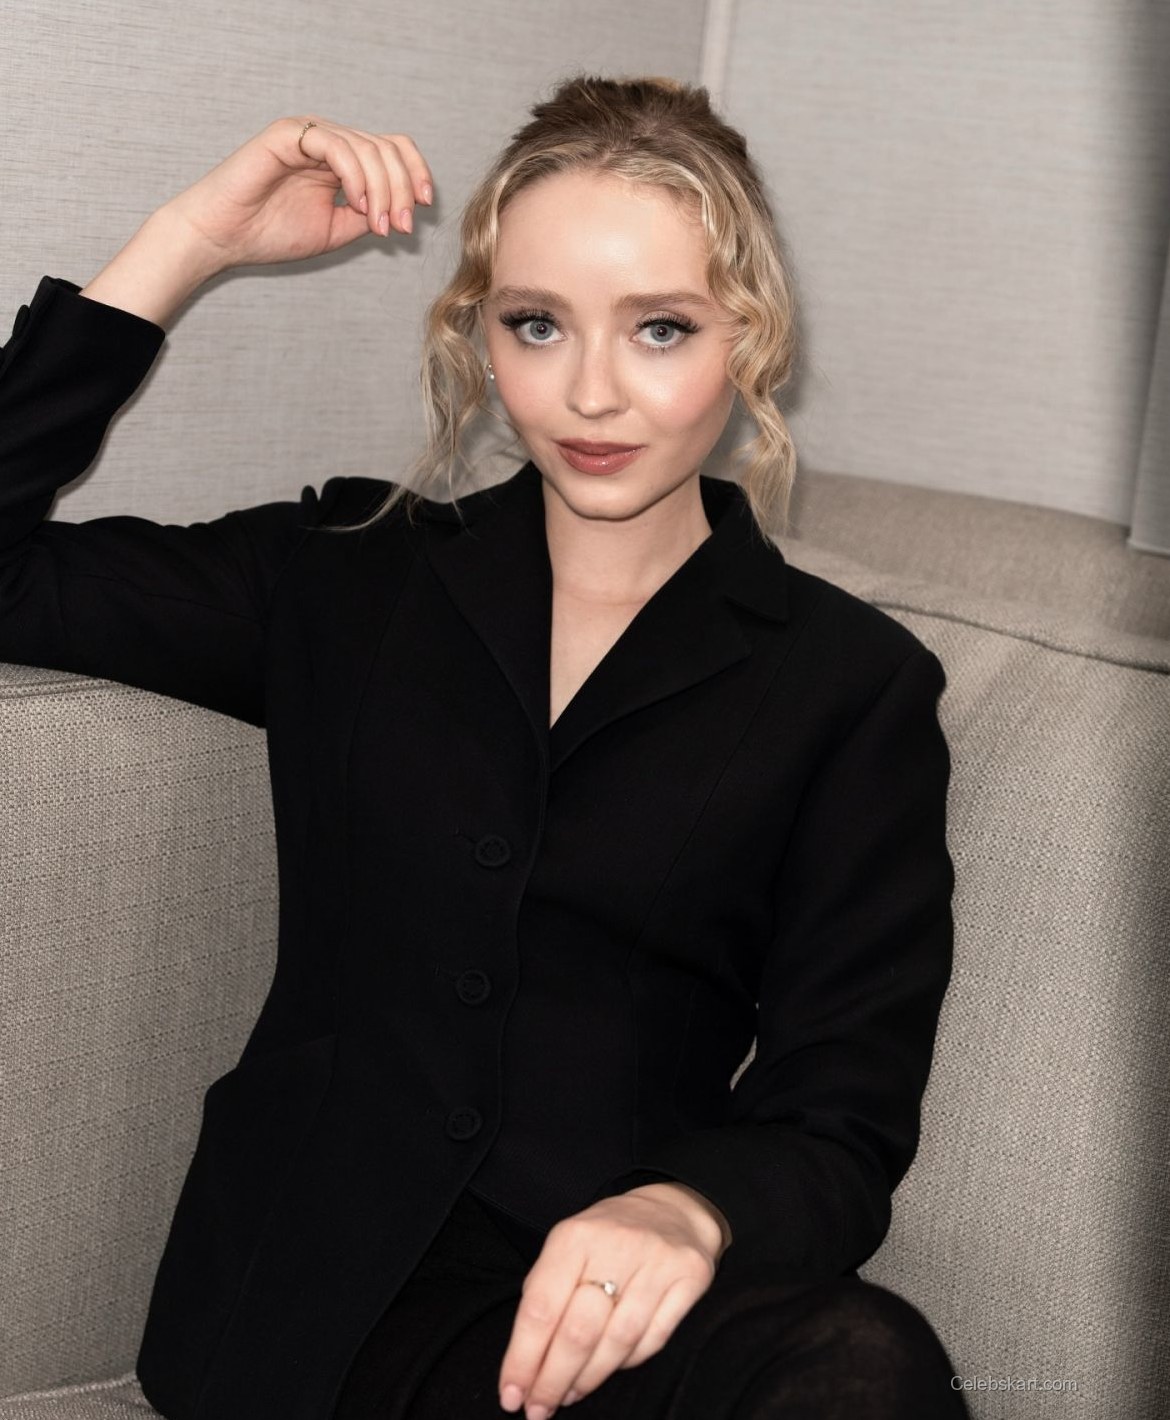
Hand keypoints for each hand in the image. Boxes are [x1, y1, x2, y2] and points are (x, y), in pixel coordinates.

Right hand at [161, 115, 434, 274]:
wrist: (224, 237)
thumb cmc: (270, 233)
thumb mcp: (336, 230)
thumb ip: (369, 216)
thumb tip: (403, 211)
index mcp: (342, 160)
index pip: (392, 149)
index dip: (415, 173)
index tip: (424, 207)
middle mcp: (329, 141)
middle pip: (387, 148)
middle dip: (402, 191)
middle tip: (400, 229)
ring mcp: (310, 134)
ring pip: (367, 147)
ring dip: (383, 190)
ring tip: (378, 225)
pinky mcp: (289, 135)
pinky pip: (337, 145)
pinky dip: (356, 176)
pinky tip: (357, 204)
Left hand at [497, 1183, 727, 1417]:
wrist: (673, 1210)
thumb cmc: (607, 1237)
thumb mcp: (569, 1246)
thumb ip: (547, 1292)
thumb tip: (523, 1363)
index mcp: (575, 1236)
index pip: (541, 1307)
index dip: (522, 1358)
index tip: (511, 1394)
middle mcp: (616, 1244)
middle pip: (579, 1331)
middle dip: (552, 1380)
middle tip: (538, 1409)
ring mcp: (657, 1261)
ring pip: (618, 1342)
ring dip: (587, 1379)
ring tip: (568, 1395)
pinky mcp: (690, 1278)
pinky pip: (653, 1339)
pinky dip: (627, 1363)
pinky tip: (608, 1371)